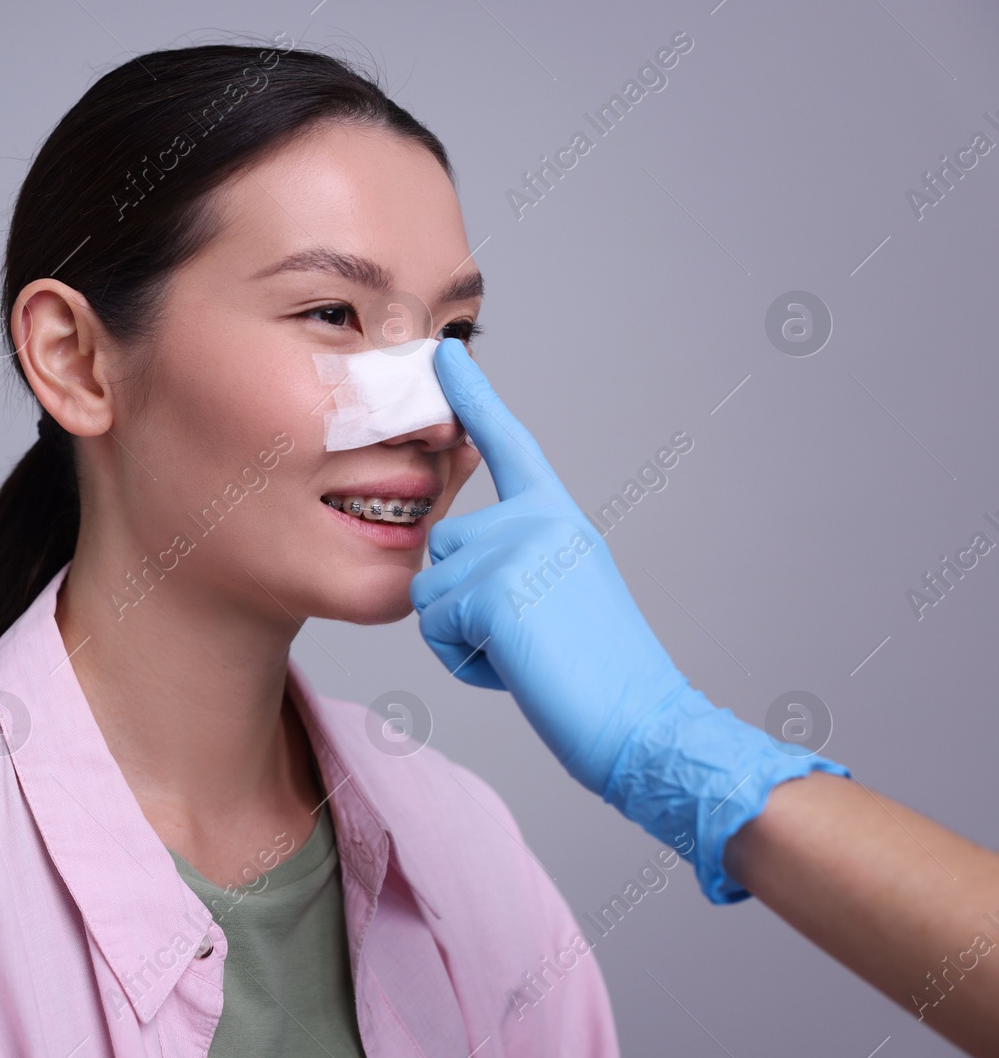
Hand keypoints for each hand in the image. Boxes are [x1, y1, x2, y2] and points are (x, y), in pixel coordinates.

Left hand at [411, 339, 848, 902]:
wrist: (643, 722)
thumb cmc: (599, 673)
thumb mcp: (559, 594)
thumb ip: (515, 562)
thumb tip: (453, 565)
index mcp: (557, 516)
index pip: (509, 444)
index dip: (475, 398)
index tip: (448, 352)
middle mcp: (537, 520)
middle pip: (443, 546)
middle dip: (462, 604)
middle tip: (527, 638)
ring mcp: (516, 549)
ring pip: (431, 588)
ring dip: (462, 636)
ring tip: (525, 654)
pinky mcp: (494, 588)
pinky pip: (434, 625)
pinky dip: (464, 661)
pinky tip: (517, 668)